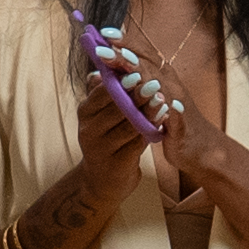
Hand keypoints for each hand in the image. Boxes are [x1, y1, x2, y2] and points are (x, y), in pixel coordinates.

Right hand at [77, 31, 153, 205]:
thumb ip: (104, 92)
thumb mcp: (102, 115)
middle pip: (115, 107)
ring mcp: (100, 148)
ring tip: (163, 101)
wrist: (105, 181)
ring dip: (146, 112)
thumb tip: (102, 67)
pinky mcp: (115, 164)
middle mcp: (88, 129)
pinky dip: (149, 132)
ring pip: (127, 125)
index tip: (136, 68)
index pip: (102, 89)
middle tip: (153, 83)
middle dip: (135, 94)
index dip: (119, 78)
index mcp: (85, 111)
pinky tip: (162, 125)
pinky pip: (135, 144)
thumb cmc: (108, 139)